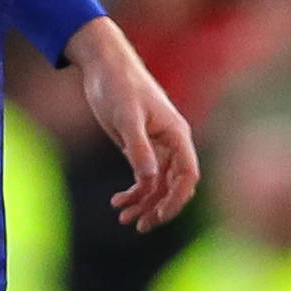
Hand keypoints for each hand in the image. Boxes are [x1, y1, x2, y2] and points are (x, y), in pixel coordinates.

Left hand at [64, 18, 200, 231]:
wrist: (103, 64)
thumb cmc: (117, 85)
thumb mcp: (125, 116)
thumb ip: (138, 147)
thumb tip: (149, 179)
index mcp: (177, 134)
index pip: (187, 174)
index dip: (177, 198)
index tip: (159, 215)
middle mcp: (171, 142)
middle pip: (174, 185)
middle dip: (159, 207)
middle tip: (138, 226)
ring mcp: (156, 145)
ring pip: (157, 184)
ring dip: (144, 203)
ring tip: (123, 218)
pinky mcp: (140, 145)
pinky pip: (144, 176)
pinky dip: (134, 191)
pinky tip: (118, 201)